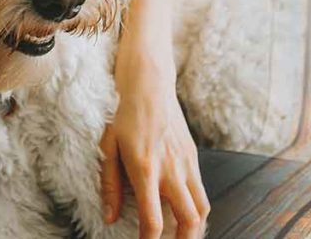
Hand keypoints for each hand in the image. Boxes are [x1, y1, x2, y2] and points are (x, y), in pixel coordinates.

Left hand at [100, 35, 208, 238]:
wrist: (150, 86)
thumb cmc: (125, 116)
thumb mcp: (108, 149)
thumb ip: (110, 186)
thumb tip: (111, 217)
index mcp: (145, 170)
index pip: (154, 220)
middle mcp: (171, 170)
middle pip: (189, 220)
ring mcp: (186, 163)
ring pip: (202, 207)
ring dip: (195, 228)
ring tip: (182, 237)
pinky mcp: (193, 157)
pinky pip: (200, 190)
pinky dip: (195, 208)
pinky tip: (183, 213)